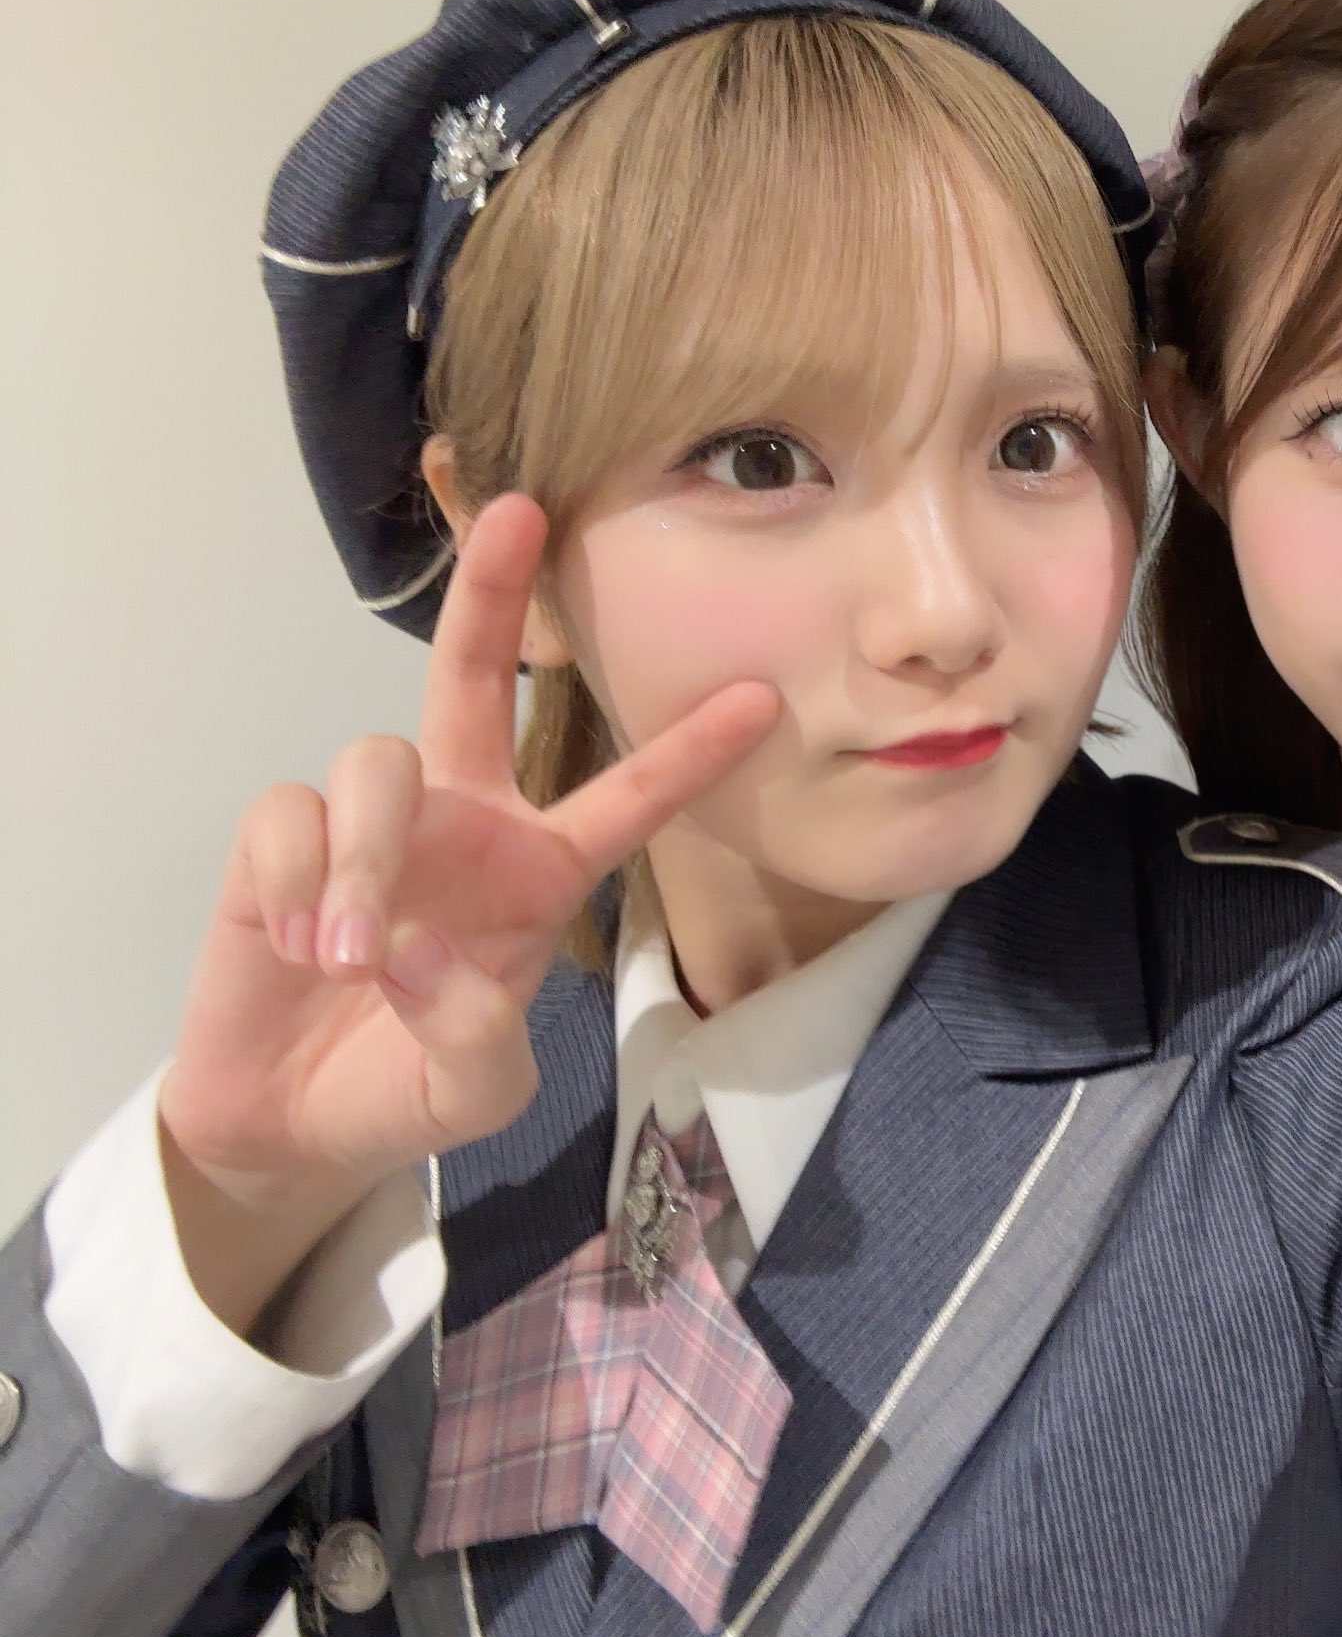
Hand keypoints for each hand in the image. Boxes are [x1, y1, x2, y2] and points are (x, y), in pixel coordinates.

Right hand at [156, 496, 777, 1326]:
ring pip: (376, 764)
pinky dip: (295, 881)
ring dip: (366, 862)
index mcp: (540, 870)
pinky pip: (290, 815)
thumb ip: (474, 1035)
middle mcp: (465, 820)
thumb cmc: (404, 1089)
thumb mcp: (474, 1091)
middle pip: (478, 677)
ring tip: (347, 959)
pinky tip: (295, 946)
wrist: (289, 1124)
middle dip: (497, 594)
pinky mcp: (282, 837)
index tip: (764, 697)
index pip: (628, 799)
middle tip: (524, 512)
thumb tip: (414, 950)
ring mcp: (373, 822)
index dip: (690, 752)